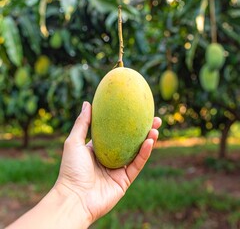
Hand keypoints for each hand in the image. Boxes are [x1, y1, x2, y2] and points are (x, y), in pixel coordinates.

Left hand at [56, 101, 160, 224]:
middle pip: (130, 141)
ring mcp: (118, 169)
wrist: (74, 198)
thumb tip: (87, 103)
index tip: (135, 110)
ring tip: (155, 127)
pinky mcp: (125, 180)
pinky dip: (144, 153)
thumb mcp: (74, 142)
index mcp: (99, 148)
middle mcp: (110, 157)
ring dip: (148, 140)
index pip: (115, 133)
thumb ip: (82, 123)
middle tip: (154, 118)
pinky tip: (150, 141)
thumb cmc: (71, 169)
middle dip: (142, 130)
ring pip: (137, 152)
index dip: (126, 122)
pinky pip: (137, 164)